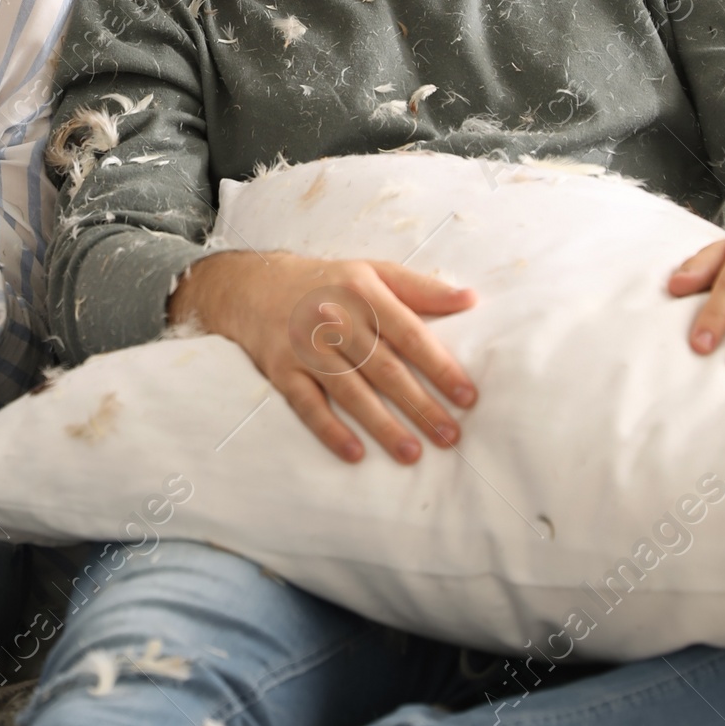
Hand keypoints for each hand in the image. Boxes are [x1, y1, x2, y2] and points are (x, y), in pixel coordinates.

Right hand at [171, 249, 476, 464]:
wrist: (252, 285)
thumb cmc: (328, 283)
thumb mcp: (374, 271)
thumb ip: (421, 288)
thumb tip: (471, 300)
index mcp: (364, 292)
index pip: (409, 334)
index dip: (440, 366)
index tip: (467, 397)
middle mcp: (334, 319)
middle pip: (384, 368)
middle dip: (419, 405)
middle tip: (449, 436)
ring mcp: (305, 347)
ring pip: (350, 391)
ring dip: (382, 425)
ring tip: (413, 453)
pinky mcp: (281, 370)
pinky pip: (307, 405)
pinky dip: (330, 430)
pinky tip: (355, 453)